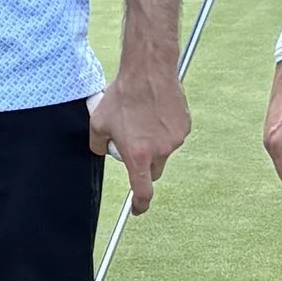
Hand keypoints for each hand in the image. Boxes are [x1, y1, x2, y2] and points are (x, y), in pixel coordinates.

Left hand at [90, 58, 189, 214]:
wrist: (148, 71)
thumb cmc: (122, 95)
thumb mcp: (98, 123)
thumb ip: (97, 144)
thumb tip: (102, 152)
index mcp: (138, 155)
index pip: (142, 190)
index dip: (140, 204)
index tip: (137, 209)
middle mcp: (160, 151)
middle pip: (154, 170)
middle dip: (145, 163)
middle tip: (134, 141)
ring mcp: (175, 139)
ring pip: (164, 151)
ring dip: (154, 142)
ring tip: (143, 118)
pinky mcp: (184, 126)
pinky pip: (173, 135)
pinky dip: (164, 129)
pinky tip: (155, 111)